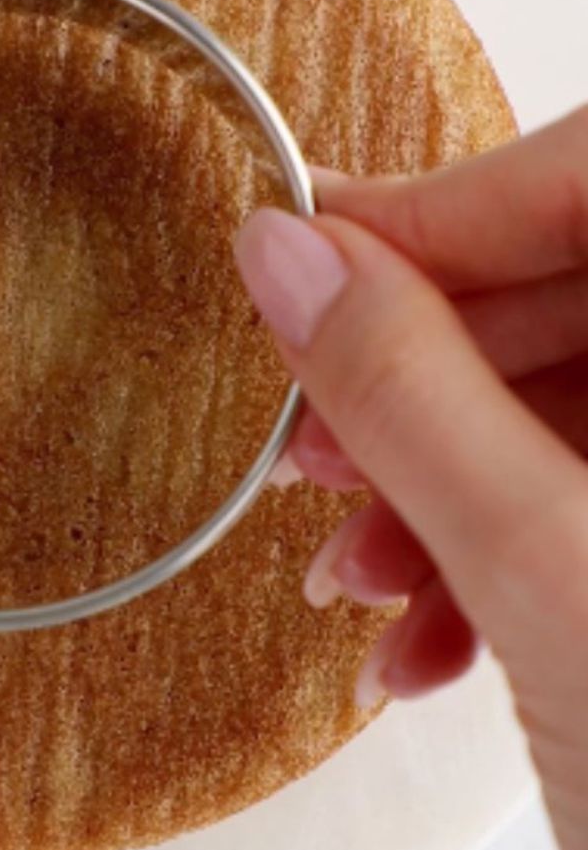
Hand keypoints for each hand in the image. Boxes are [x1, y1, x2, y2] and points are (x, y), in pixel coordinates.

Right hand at [235, 109, 587, 849]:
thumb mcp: (558, 585)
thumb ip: (412, 396)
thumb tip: (291, 254)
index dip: (450, 206)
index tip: (306, 242)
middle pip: (583, 297)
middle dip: (428, 373)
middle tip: (309, 434)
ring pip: (578, 411)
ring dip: (445, 484)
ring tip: (356, 575)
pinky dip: (496, 559)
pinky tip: (422, 644)